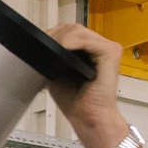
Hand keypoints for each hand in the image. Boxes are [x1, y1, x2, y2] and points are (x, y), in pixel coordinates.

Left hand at [45, 24, 127, 147]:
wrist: (89, 118)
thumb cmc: (76, 102)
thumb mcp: (56, 76)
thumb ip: (51, 60)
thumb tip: (36, 48)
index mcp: (87, 51)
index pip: (69, 33)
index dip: (52, 34)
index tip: (35, 40)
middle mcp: (99, 46)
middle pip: (74, 29)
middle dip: (54, 34)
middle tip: (39, 43)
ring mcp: (107, 47)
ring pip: (79, 32)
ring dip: (61, 37)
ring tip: (47, 46)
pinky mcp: (111, 51)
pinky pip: (88, 41)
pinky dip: (72, 42)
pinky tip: (61, 47)